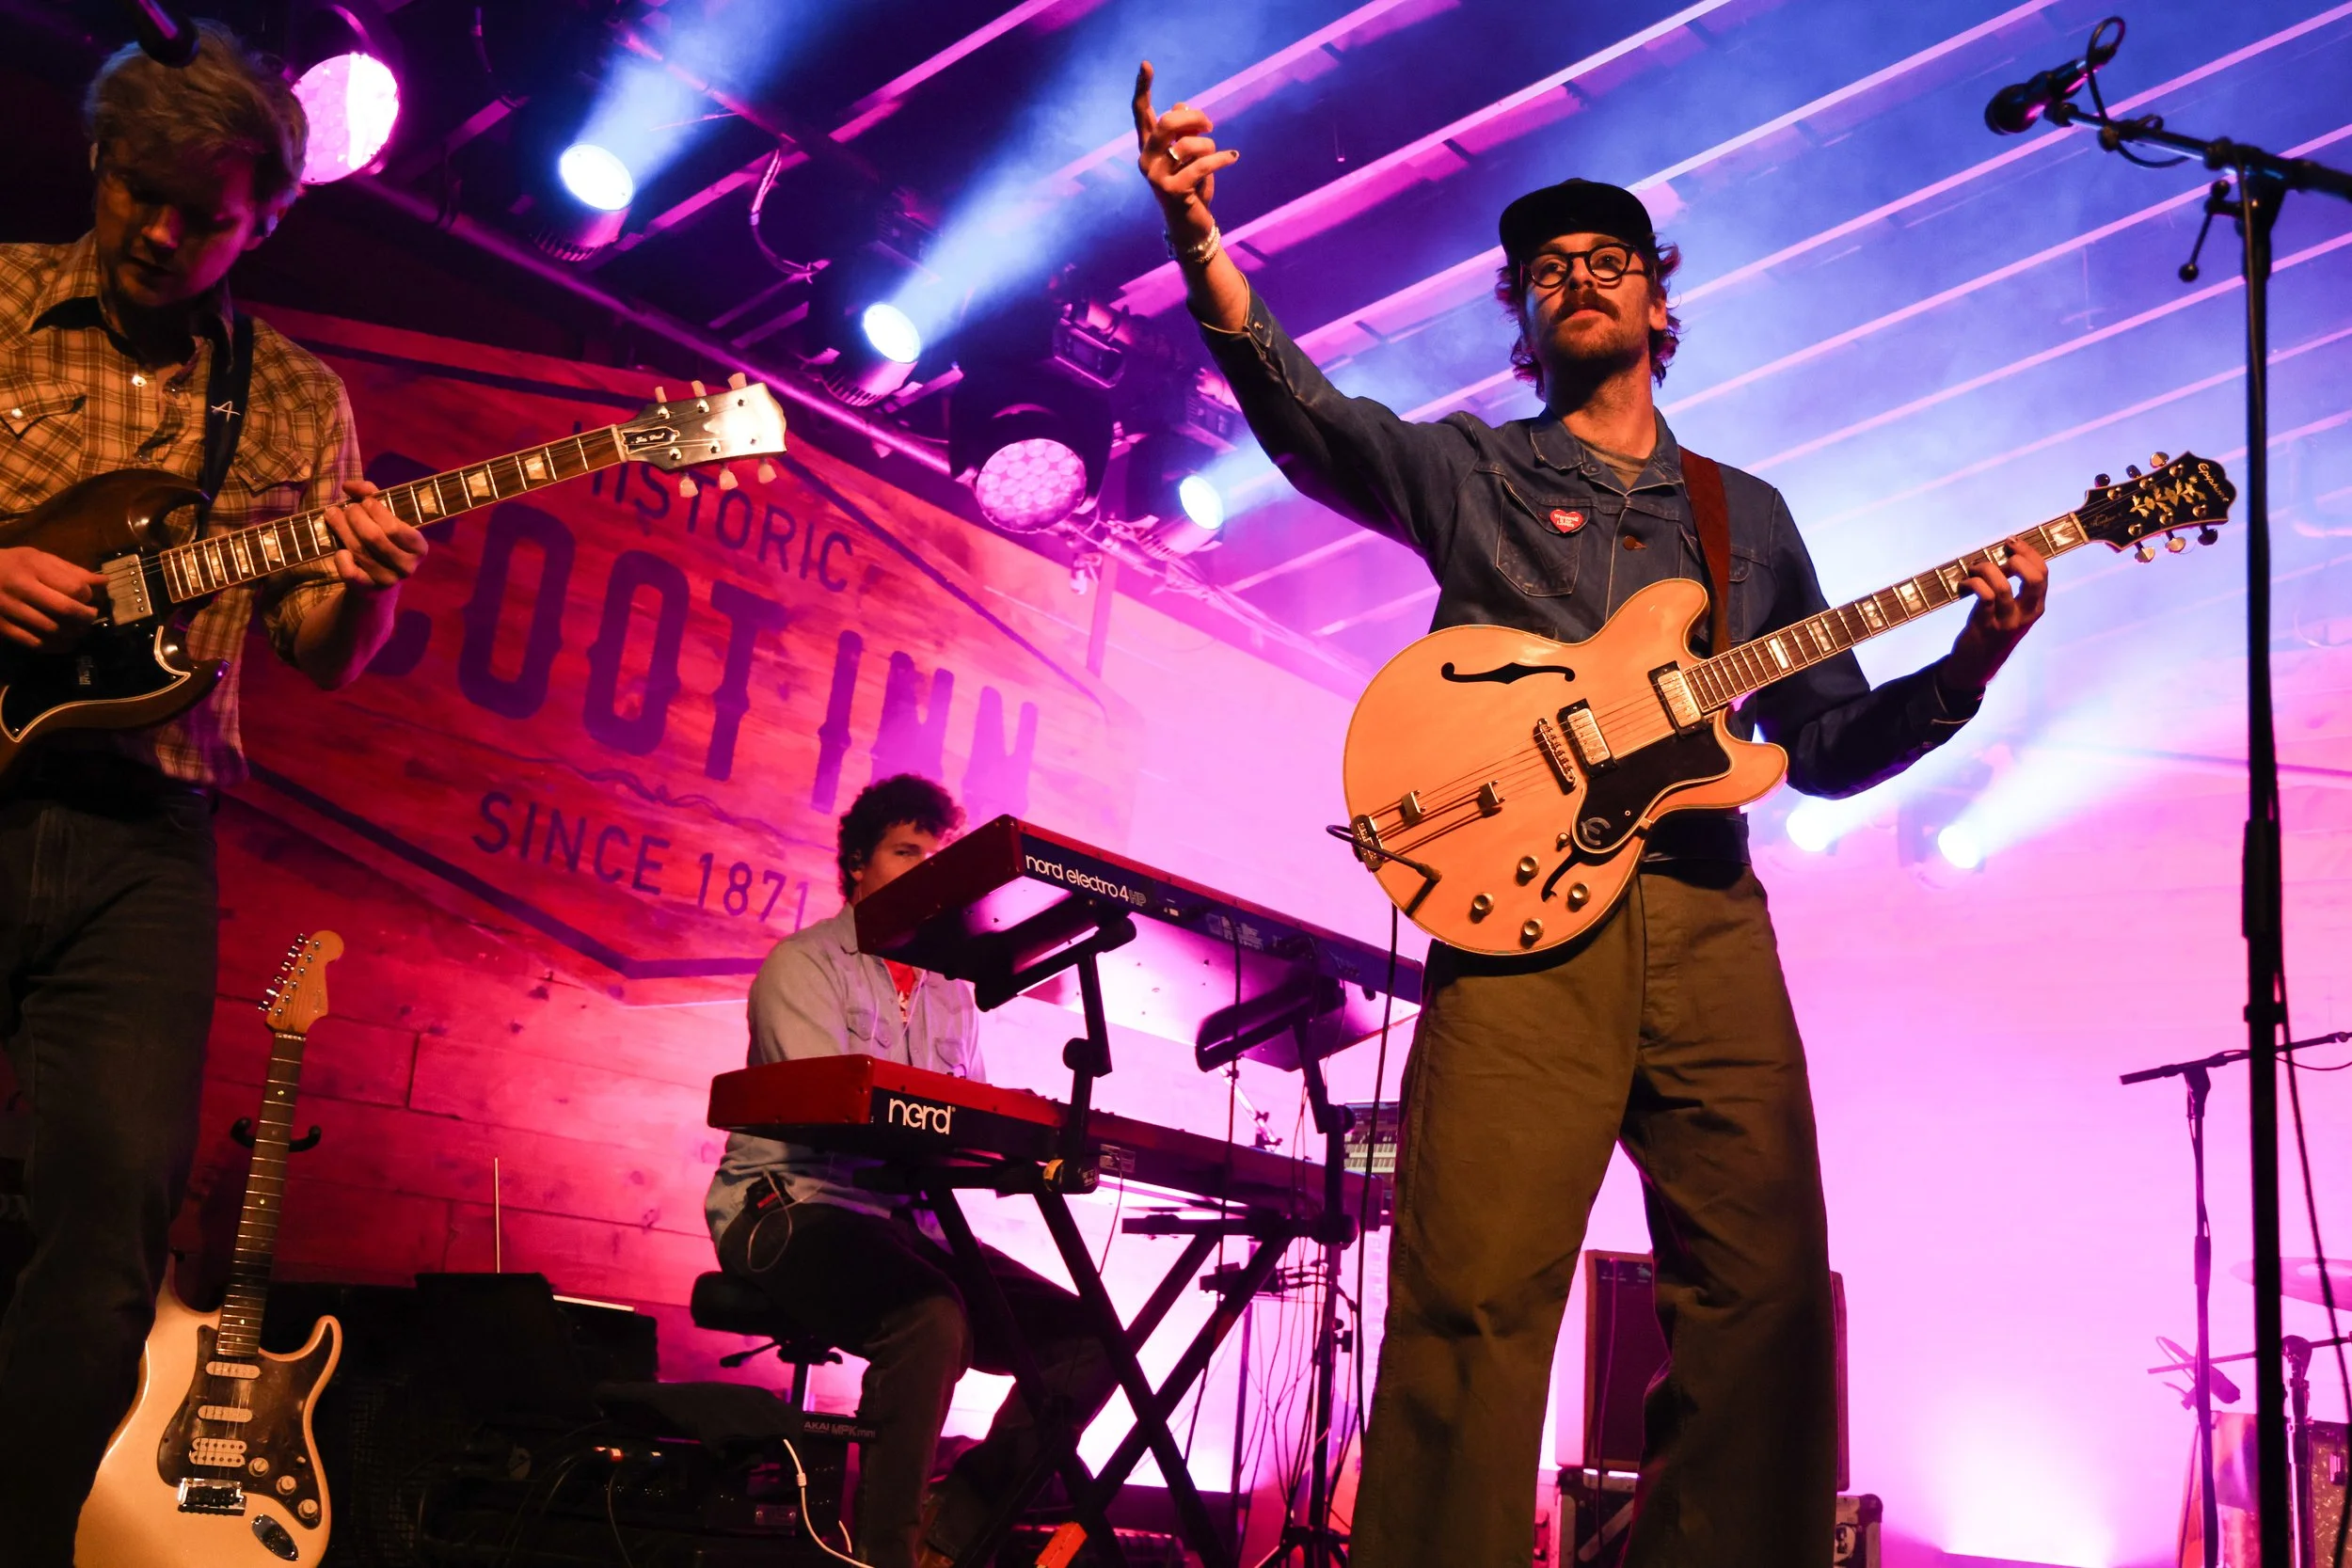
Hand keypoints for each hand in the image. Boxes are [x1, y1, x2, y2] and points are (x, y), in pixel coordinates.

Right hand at [0, 545, 105, 650]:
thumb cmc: (12, 564)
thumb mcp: (39, 558)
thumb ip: (71, 571)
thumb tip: (104, 582)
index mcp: (33, 567)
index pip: (73, 587)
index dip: (88, 596)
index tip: (89, 598)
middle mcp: (20, 588)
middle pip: (65, 610)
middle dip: (86, 618)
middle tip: (90, 618)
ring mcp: (8, 609)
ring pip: (52, 630)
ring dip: (73, 633)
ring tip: (79, 630)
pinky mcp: (2, 627)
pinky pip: (35, 643)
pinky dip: (55, 646)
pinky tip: (64, 642)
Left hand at [322, 479, 427, 592]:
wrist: (378, 585)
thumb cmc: (384, 542)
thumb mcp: (386, 519)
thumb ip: (372, 498)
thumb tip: (349, 485)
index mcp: (419, 547)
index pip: (395, 527)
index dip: (376, 511)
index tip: (364, 501)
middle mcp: (407, 566)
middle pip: (374, 537)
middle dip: (355, 518)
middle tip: (346, 508)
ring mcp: (388, 580)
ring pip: (359, 551)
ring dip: (342, 529)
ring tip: (332, 515)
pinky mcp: (368, 590)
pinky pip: (349, 572)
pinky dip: (341, 558)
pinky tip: (339, 549)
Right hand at [1134, 61, 1239, 246]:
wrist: (1191, 225)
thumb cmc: (1191, 185)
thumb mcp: (1188, 154)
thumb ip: (1184, 130)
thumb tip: (1182, 106)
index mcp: (1148, 146)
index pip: (1141, 112)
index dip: (1142, 88)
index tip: (1146, 64)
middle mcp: (1145, 159)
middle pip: (1168, 122)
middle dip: (1194, 118)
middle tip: (1210, 124)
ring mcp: (1156, 176)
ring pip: (1189, 144)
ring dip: (1210, 146)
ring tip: (1217, 155)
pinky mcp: (1172, 190)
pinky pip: (1203, 164)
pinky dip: (1222, 158)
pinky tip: (1233, 158)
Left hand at [1940, 537, 2047, 696]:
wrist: (1977, 665)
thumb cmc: (1992, 629)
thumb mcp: (2010, 611)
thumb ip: (2013, 588)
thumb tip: (2004, 556)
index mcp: (2035, 607)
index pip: (2042, 574)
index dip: (2029, 553)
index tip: (2012, 543)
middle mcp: (2026, 614)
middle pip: (2034, 579)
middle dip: (2018, 559)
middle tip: (2000, 556)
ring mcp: (2007, 622)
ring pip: (2003, 587)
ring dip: (1986, 570)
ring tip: (1974, 569)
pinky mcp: (1986, 627)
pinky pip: (1983, 596)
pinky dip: (1972, 583)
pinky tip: (1963, 584)